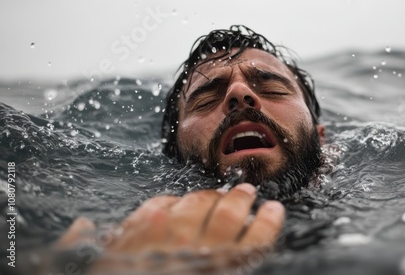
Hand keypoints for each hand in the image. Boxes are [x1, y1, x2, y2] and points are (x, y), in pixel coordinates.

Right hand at [55, 183, 284, 273]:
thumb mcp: (90, 263)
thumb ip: (82, 245)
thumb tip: (82, 227)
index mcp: (146, 226)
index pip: (168, 203)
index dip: (183, 203)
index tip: (191, 203)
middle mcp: (177, 230)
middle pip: (201, 202)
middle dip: (216, 196)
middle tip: (231, 190)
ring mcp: (207, 248)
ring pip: (230, 213)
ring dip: (242, 200)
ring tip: (251, 193)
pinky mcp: (232, 264)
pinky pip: (256, 238)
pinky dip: (268, 222)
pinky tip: (274, 211)